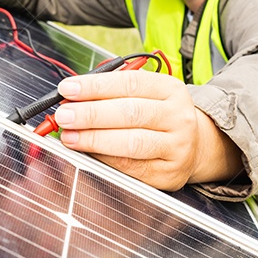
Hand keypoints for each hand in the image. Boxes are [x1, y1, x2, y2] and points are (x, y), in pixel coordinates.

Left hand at [51, 70, 243, 190]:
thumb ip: (112, 94)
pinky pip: (131, 167)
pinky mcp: (169, 174)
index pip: (130, 83)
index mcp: (171, 89)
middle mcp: (179, 117)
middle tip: (63, 115)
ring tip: (69, 135)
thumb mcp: (144, 96)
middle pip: (131, 113)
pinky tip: (87, 152)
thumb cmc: (156, 115)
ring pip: (132, 143)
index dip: (96, 86)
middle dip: (91, 114)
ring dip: (94, 139)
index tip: (67, 89)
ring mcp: (177, 147)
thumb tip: (72, 99)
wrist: (194, 146)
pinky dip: (105, 159)